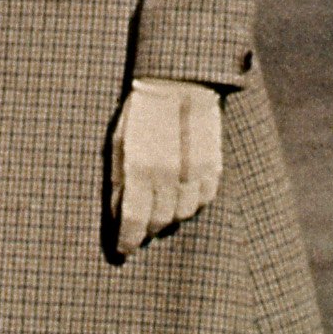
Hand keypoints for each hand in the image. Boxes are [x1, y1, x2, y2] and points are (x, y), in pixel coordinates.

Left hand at [107, 75, 226, 255]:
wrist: (178, 82)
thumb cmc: (138, 111)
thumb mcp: (118, 141)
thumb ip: (120, 178)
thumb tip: (118, 211)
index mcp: (140, 167)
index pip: (134, 218)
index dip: (128, 239)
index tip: (123, 251)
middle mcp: (169, 175)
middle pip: (160, 220)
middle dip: (147, 230)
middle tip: (138, 234)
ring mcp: (196, 172)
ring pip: (183, 213)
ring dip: (169, 218)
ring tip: (157, 217)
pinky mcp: (214, 166)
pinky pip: (203, 199)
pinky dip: (190, 204)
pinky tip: (179, 199)